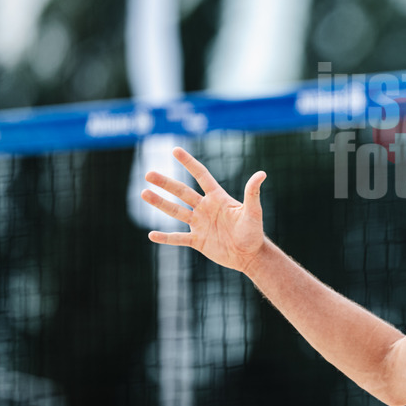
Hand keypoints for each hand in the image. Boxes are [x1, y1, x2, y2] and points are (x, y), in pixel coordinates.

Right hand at [141, 147, 267, 271]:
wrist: (250, 255)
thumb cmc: (254, 232)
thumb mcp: (253, 212)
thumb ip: (252, 193)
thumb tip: (261, 173)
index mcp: (218, 198)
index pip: (201, 175)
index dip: (189, 163)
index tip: (175, 150)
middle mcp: (205, 208)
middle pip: (182, 192)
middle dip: (166, 183)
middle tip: (148, 174)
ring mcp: (200, 224)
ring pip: (176, 211)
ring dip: (160, 203)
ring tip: (144, 193)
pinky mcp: (197, 241)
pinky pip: (178, 238)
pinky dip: (165, 237)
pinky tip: (151, 235)